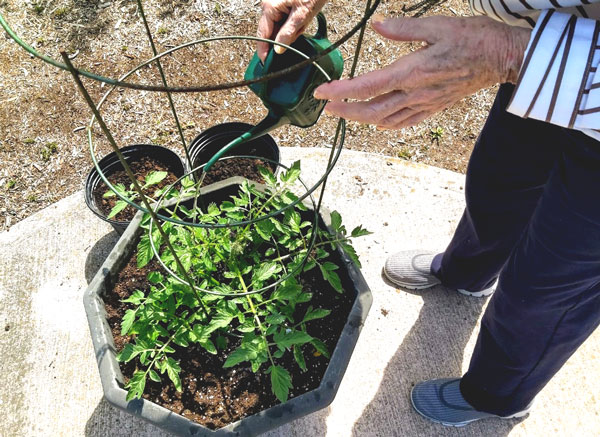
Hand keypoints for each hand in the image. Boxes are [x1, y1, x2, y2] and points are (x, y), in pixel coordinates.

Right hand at [257, 0, 326, 60]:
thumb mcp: (302, 16)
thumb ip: (288, 34)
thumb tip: (278, 50)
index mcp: (269, 6)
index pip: (262, 34)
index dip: (264, 50)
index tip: (266, 62)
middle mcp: (269, 4)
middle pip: (271, 30)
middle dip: (285, 35)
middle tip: (300, 28)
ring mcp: (275, 3)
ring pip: (279, 26)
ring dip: (292, 28)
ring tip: (305, 18)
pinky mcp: (282, 3)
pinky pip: (284, 19)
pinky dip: (294, 22)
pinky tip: (303, 16)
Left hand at [313, 15, 530, 128]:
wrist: (503, 58)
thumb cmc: (474, 38)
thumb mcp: (438, 24)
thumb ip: (403, 28)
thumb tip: (378, 25)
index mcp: (412, 72)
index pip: (367, 86)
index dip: (341, 92)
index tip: (321, 92)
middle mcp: (415, 93)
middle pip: (371, 111)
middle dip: (345, 111)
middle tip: (327, 107)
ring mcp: (425, 104)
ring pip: (385, 120)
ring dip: (362, 119)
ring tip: (345, 113)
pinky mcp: (434, 107)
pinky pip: (405, 123)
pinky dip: (386, 125)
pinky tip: (378, 122)